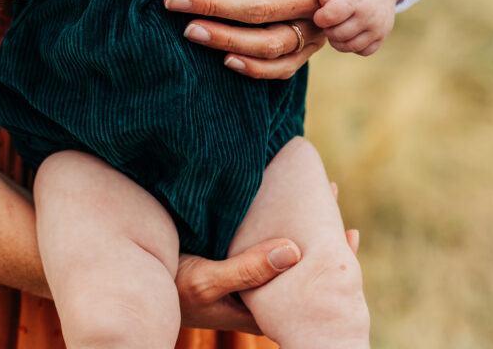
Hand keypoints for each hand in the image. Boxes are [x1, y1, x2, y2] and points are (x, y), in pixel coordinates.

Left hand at [165, 0, 346, 77]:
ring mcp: (316, 25)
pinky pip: (286, 65)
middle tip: (172, 0)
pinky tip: (226, 60)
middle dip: (210, 5)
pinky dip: (257, 68)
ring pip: (270, 42)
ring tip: (190, 30)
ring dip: (226, 39)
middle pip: (257, 8)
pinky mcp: (313, 43)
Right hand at [176, 180, 359, 331]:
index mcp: (262, 306)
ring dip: (299, 217)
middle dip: (320, 231)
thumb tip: (295, 250)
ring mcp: (246, 271)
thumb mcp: (208, 281)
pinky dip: (276, 212)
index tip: (350, 232)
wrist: (142, 284)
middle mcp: (259, 290)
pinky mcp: (232, 253)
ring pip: (284, 246)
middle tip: (333, 194)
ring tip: (318, 186)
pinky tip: (282, 192)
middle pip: (299, 264)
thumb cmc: (175, 289)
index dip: (331, 263)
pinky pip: (263, 234)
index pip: (306, 290)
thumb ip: (247, 269)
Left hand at [314, 0, 409, 55]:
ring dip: (337, 40)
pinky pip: (363, 51)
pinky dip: (353, 46)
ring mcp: (377, 28)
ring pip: (349, 46)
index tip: (320, 14)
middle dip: (327, 29)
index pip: (330, 16)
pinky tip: (350, 33)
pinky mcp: (382, 37)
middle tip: (329, 20)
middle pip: (337, 34)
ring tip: (337, 27)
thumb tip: (322, 13)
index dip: (320, 17)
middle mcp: (368, 16)